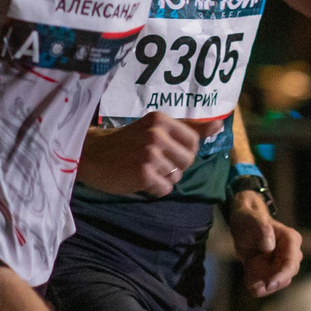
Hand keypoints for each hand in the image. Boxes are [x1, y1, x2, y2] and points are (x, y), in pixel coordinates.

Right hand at [78, 111, 203, 195]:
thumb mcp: (155, 129)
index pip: (194, 142)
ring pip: (176, 176)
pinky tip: (137, 180)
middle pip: (188, 160)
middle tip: (151, 162)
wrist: (90, 155)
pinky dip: (153, 189)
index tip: (163, 151)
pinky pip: (164, 189)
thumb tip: (220, 126)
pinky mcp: (143, 173)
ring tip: (141, 169)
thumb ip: (188, 128)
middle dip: (174, 167)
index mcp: (161, 120)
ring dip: (162, 179)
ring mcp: (150, 153)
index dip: (182, 152)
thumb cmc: (125, 143)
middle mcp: (157, 134)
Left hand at [228, 190, 301, 295]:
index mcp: (291, 240)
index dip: (282, 276)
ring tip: (251, 285)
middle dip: (272, 284)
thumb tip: (269, 246)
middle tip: (256, 288)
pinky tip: (248, 281)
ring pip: (277, 282)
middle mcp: (289, 253)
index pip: (291, 263)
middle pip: (287, 276)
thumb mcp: (253, 219)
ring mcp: (280, 264)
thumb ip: (262, 229)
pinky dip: (257, 285)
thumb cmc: (250, 219)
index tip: (268, 284)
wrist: (242, 225)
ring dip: (265, 288)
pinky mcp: (270, 271)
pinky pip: (266, 283)